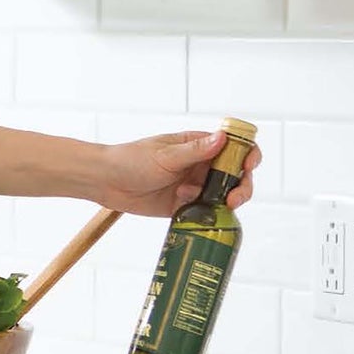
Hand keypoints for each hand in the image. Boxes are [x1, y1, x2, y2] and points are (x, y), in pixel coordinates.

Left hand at [95, 130, 260, 217]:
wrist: (104, 182)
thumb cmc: (131, 160)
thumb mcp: (165, 154)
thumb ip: (194, 150)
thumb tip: (222, 138)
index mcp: (199, 146)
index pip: (234, 148)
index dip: (248, 156)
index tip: (249, 166)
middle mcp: (200, 166)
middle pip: (235, 176)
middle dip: (242, 187)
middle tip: (234, 198)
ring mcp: (193, 187)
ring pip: (222, 196)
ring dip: (224, 202)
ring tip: (210, 204)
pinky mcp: (183, 207)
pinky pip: (204, 213)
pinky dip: (206, 215)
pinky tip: (194, 213)